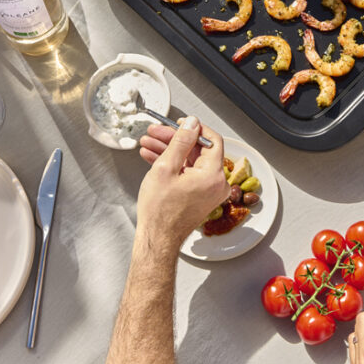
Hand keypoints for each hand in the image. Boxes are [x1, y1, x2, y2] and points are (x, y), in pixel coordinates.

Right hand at [136, 117, 229, 247]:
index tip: (180, 123)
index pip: (211, 140)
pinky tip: (153, 157)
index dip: (194, 128)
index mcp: (213, 175)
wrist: (156, 240)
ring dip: (169, 151)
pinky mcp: (200, 196)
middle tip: (155, 132)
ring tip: (148, 143)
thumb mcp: (166, 168)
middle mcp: (216, 183)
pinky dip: (173, 165)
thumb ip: (181, 142)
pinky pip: (188, 173)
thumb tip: (192, 124)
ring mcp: (208, 191)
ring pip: (190, 161)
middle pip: (197, 150)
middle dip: (174, 139)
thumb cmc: (160, 212)